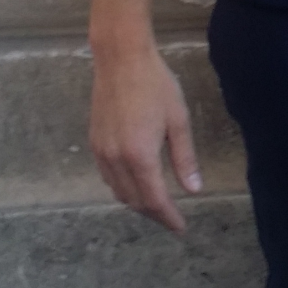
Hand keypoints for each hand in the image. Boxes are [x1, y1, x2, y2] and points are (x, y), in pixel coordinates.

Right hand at [89, 43, 201, 232]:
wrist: (121, 59)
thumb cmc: (155, 85)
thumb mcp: (179, 120)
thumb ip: (185, 158)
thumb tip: (194, 189)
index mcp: (140, 156)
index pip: (154, 200)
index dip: (168, 218)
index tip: (181, 228)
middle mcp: (116, 159)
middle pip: (134, 201)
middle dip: (154, 214)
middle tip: (172, 219)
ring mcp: (101, 152)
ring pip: (118, 192)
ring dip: (137, 203)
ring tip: (157, 205)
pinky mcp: (94, 142)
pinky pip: (108, 177)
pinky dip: (123, 188)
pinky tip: (136, 184)